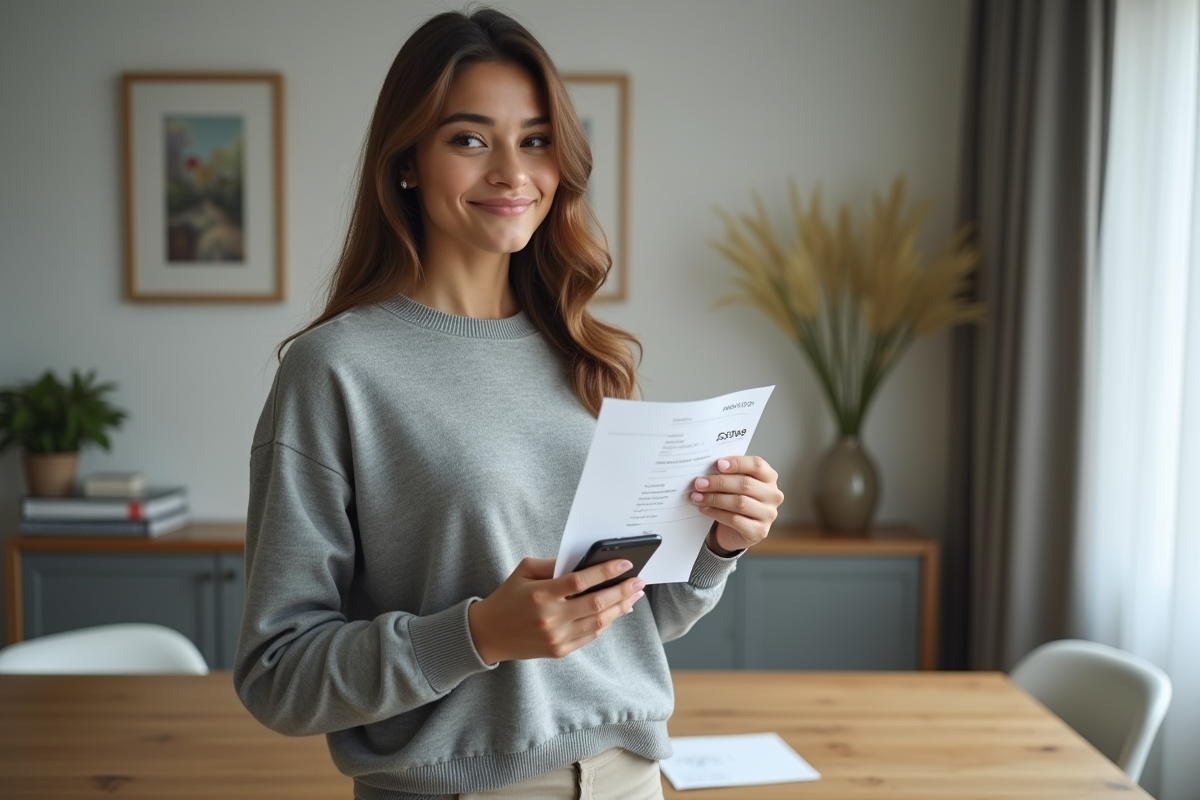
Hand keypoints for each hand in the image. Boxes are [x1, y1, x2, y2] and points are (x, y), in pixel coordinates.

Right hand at [467, 557, 645, 664]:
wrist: (488, 634)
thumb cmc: (508, 596)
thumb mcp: (524, 570)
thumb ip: (553, 564)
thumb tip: (585, 561)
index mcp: (541, 594)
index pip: (580, 581)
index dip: (606, 572)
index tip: (626, 564)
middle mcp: (551, 618)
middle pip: (596, 603)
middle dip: (622, 591)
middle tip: (639, 581)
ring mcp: (556, 637)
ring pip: (598, 623)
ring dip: (620, 608)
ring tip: (634, 596)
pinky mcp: (559, 651)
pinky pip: (591, 636)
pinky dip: (607, 623)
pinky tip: (616, 611)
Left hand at [690, 455, 783, 554]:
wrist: (736, 530)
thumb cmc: (736, 500)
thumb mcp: (734, 484)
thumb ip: (728, 473)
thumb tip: (707, 467)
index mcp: (769, 477)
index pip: (757, 465)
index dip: (737, 463)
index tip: (718, 464)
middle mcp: (773, 495)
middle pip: (745, 484)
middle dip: (719, 482)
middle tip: (699, 483)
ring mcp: (769, 514)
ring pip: (739, 502)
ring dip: (714, 498)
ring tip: (697, 497)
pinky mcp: (760, 531)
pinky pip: (735, 520)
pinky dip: (716, 513)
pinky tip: (704, 509)